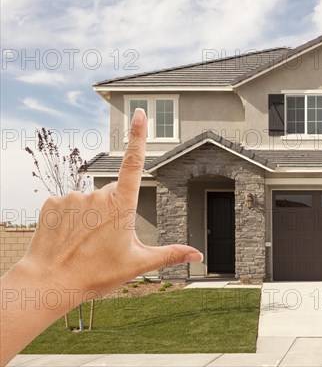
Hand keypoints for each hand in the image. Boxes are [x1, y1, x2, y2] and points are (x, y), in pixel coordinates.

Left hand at [19, 108, 201, 299]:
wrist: (49, 283)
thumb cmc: (96, 274)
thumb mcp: (138, 264)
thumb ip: (170, 254)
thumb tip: (198, 256)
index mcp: (122, 206)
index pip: (134, 163)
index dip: (138, 136)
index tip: (140, 113)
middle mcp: (97, 195)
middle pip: (113, 194)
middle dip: (113, 211)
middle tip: (105, 241)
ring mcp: (73, 196)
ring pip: (90, 200)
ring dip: (91, 216)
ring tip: (84, 243)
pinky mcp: (52, 201)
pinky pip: (68, 204)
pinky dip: (70, 217)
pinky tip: (68, 237)